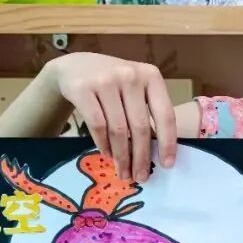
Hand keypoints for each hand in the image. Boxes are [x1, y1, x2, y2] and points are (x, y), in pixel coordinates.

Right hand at [45, 52, 176, 181]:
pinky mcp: (83, 89)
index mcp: (151, 76)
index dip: (168, 142)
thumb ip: (146, 112)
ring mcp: (106, 80)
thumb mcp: (135, 90)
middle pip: (140, 126)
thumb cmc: (113, 84)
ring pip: (118, 129)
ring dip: (122, 156)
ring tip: (124, 171)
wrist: (75, 66)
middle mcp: (130, 75)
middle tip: (140, 177)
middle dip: (141, 156)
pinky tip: (108, 155)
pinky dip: (104, 144)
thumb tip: (156, 153)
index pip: (165, 114)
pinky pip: (98, 126)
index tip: (167, 165)